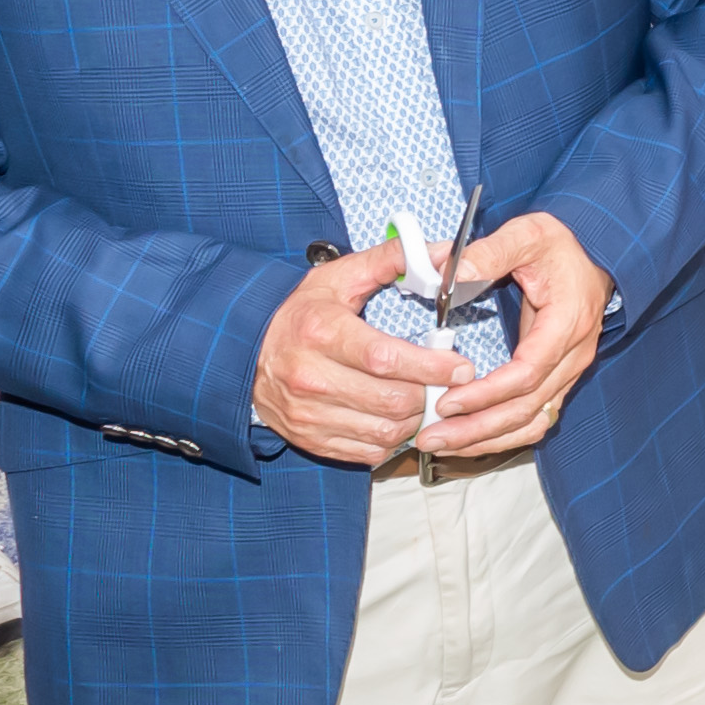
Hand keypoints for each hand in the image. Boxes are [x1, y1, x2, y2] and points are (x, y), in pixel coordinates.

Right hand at [252, 236, 476, 472]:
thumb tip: (441, 252)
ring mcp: (308, 413)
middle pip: (391, 401)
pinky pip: (367, 452)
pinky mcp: (310, 438)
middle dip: (428, 394)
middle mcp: (311, 376)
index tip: (460, 367)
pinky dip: (390, 440)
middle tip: (442, 383)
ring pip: (384, 432)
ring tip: (420, 398)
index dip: (430, 366)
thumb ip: (391, 260)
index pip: (386, 358)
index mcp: (322, 332)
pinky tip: (392, 417)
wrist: (244, 351)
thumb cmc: (300, 313)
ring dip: (414, 419)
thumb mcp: (339, 277)